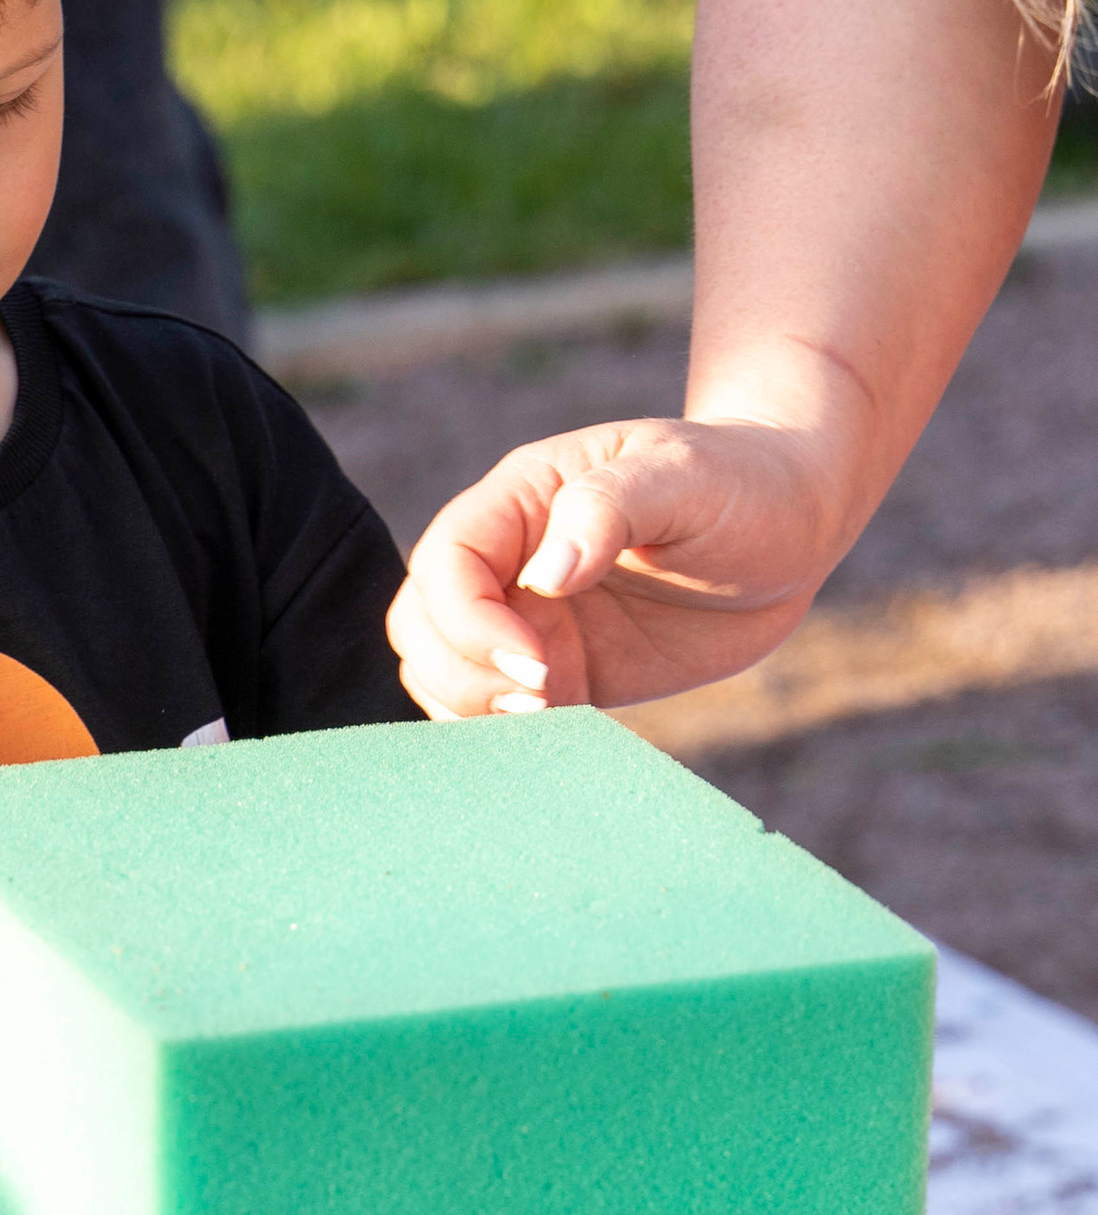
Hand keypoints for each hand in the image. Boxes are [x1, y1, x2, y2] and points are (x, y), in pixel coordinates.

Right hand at [387, 415, 848, 717]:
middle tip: (545, 696)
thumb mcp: (683, 476)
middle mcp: (510, 562)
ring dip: (476, 711)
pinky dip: (512, 738)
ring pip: (441, 675)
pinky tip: (569, 735)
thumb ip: (608, 510)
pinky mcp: (563, 675)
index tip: (538, 663)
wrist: (795, 523)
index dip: (468, 624)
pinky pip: (500, 714)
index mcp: (521, 501)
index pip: (444, 565)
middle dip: (462, 674)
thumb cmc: (742, 480)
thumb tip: (545, 577)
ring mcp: (529, 622)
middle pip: (420, 626)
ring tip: (554, 716)